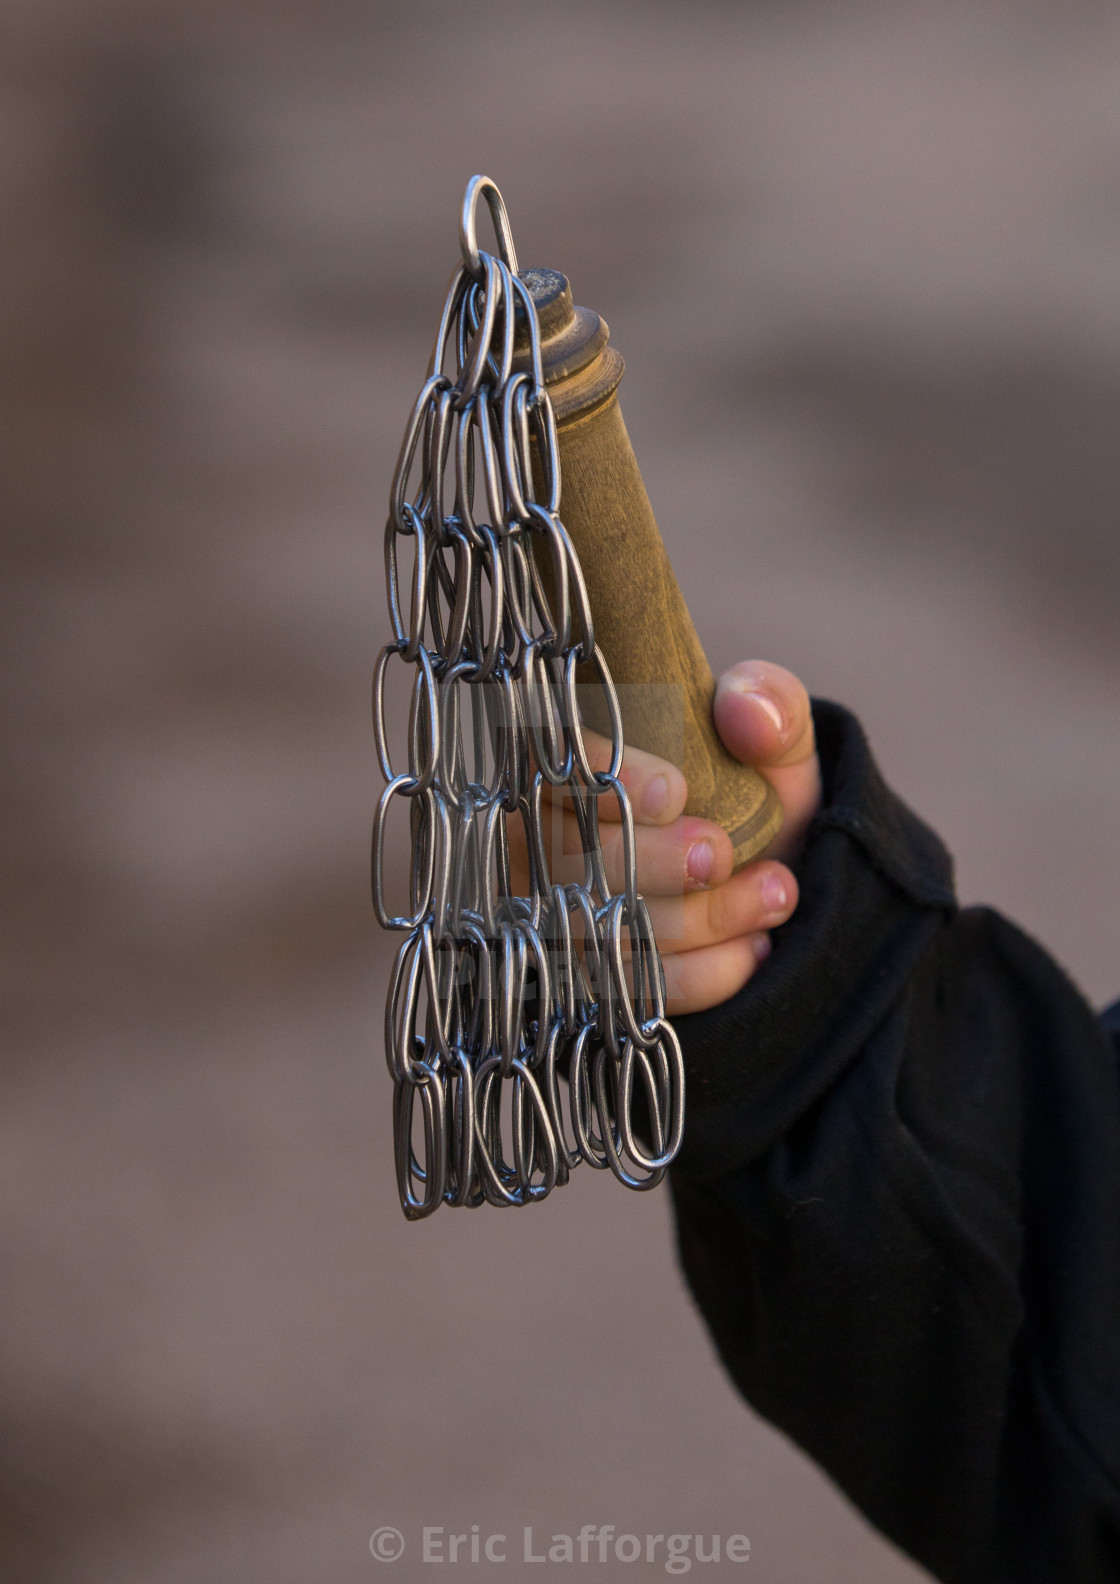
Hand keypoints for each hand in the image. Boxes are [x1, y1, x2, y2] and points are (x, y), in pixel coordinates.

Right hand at [509, 660, 821, 1016]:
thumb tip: (744, 708)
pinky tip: (754, 947)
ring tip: (775, 893)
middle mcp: (549, 841)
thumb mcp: (776, 743)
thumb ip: (772, 704)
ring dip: (699, 919)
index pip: (547, 766)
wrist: (775, 875)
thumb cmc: (753, 797)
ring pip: (601, 931)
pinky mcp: (596, 980)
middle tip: (722, 853)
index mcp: (579, 764)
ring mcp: (564, 915)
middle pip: (566, 858)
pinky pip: (633, 991)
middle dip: (655, 862)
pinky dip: (704, 973)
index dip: (595, 782)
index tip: (670, 793)